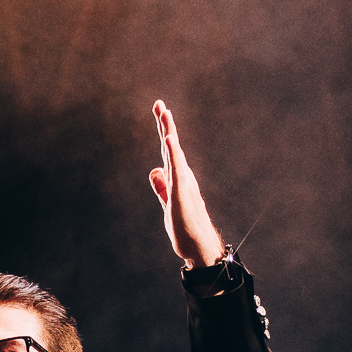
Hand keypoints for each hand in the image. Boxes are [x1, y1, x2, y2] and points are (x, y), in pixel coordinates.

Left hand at [147, 100, 224, 269]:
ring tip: (165, 114)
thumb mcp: (168, 202)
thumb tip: (154, 169)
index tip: (160, 110)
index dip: (164, 131)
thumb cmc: (186, 228)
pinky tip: (169, 141)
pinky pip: (177, 171)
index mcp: (177, 178)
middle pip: (171, 147)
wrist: (198, 247)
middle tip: (159, 104)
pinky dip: (173, 155)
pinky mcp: (182, 194)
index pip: (168, 151)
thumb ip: (161, 186)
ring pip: (175, 154)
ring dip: (169, 133)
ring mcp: (183, 184)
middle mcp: (182, 177)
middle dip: (165, 125)